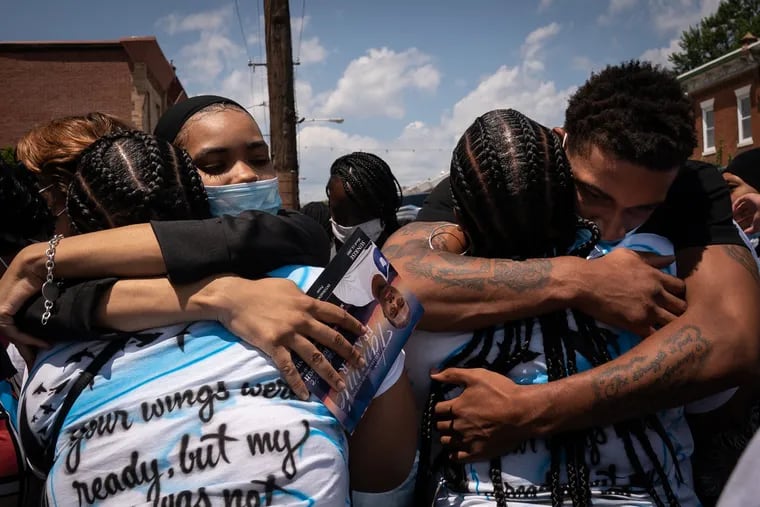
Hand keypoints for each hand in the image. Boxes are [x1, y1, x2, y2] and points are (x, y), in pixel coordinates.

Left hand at [0, 254, 51, 363]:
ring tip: (40, 357)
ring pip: (12, 337)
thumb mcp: (40, 297)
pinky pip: (13, 332)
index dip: (25, 341)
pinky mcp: (1, 312)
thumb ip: (39, 310)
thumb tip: (50, 324)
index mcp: (8, 304)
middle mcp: (1, 308)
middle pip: (12, 335)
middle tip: (35, 363)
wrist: (35, 266)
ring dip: (27, 348)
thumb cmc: (42, 276)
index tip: (39, 352)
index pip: (14, 328)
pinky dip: (27, 339)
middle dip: (25, 350)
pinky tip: (42, 344)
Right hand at [209, 276, 366, 399]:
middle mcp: (302, 319)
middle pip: (331, 338)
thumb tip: (312, 302)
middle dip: (348, 352)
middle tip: (360, 364)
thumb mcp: (287, 287)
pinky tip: (305, 394)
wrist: (234, 298)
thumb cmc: (259, 290)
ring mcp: (288, 334)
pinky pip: (288, 367)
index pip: (335, 314)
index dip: (351, 324)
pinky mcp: (273, 345)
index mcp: (307, 304)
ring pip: (315, 356)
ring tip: (340, 385)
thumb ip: (302, 297)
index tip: (364, 333)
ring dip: (329, 373)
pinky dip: (297, 382)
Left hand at [432, 368, 540, 461]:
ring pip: (446, 441)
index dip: (440, 407)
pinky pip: (457, 458)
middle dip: (442, 421)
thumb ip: (452, 374)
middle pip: (440, 426)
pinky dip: (454, 453)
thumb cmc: (501, 392)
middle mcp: (458, 426)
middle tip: (449, 418)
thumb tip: (432, 374)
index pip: (437, 410)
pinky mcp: (478, 453)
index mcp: (457, 407)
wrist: (523, 413)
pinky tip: (457, 448)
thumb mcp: (477, 376)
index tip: (445, 406)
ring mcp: (467, 441)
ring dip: (447, 436)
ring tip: (454, 432)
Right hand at [576, 248, 685, 335]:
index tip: (672, 297)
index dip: (679, 293)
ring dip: (670, 326)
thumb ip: (652, 257)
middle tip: (670, 314)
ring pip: (673, 323)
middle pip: (682, 307)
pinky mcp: (636, 324)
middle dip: (679, 311)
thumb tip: (672, 257)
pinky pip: (656, 335)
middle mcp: (656, 294)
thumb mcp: (629, 255)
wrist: (584, 282)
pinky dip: (656, 337)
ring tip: (665, 328)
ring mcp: (647, 310)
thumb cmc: (604, 266)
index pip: (681, 287)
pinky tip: (652, 337)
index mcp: (655, 277)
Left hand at [733, 193, 759, 235]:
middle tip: (734, 221)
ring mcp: (752, 202)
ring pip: (741, 206)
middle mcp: (755, 208)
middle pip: (744, 212)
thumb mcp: (756, 227)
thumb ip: (751, 230)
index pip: (748, 218)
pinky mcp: (749, 197)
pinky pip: (739, 200)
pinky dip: (735, 205)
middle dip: (738, 217)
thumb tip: (746, 233)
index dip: (742, 221)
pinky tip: (733, 211)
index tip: (737, 225)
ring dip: (736, 211)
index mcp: (758, 214)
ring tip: (733, 217)